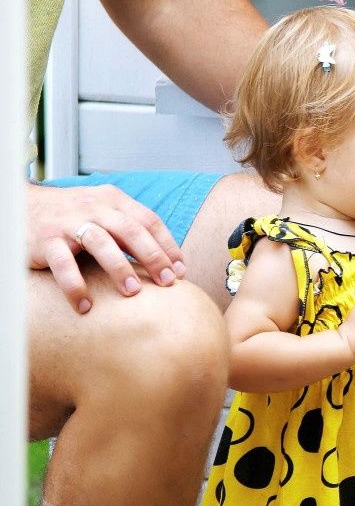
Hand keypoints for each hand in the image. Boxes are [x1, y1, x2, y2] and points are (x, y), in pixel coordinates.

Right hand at [27, 183, 187, 313]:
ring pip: (100, 242)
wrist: (22, 206)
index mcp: (113, 200)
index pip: (148, 220)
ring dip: (119, 268)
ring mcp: (68, 222)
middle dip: (153, 256)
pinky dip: (75, 285)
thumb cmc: (73, 216)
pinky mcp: (46, 240)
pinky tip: (85, 305)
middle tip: (168, 283)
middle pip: (130, 229)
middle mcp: (94, 207)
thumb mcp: (104, 214)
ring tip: (133, 293)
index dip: (168, 245)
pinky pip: (63, 264)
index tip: (181, 271)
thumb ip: (132, 232)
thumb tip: (170, 262)